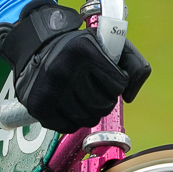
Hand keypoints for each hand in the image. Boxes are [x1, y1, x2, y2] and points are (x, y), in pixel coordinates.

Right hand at [0, 0, 151, 133]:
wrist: (38, 47)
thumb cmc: (78, 48)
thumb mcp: (110, 44)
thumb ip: (134, 64)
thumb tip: (129, 96)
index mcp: (83, 50)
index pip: (119, 84)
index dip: (117, 82)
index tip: (107, 76)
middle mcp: (63, 69)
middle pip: (104, 106)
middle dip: (105, 100)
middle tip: (95, 89)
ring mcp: (49, 89)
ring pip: (87, 119)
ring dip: (90, 112)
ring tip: (83, 98)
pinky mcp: (38, 106)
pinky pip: (67, 127)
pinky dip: (72, 121)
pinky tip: (69, 106)